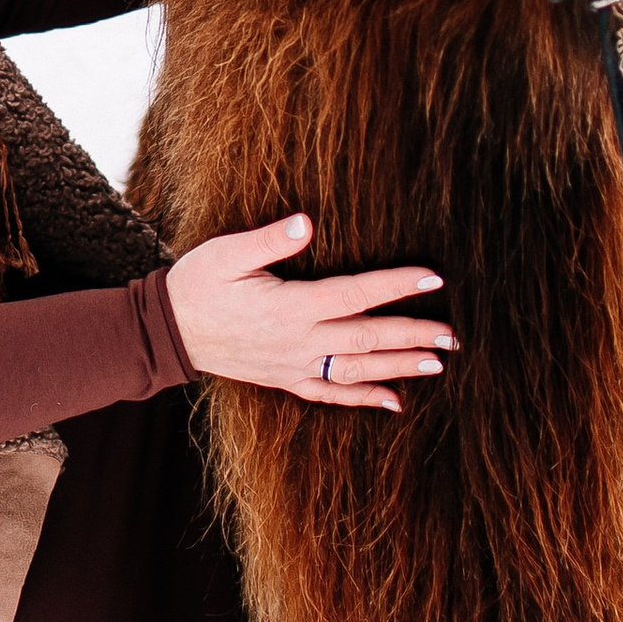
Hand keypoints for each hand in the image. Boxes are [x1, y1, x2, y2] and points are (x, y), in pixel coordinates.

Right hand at [164, 214, 453, 413]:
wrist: (169, 331)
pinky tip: (394, 401)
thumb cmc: (197, 284)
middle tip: (453, 335)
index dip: (397, 286)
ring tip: (438, 363)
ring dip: (400, 365)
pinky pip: (332, 394)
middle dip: (414, 334)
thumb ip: (270, 240)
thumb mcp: (227, 253)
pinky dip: (365, 398)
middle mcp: (300, 342)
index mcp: (292, 307)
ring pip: (358, 369)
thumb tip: (307, 221)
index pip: (356, 295)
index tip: (433, 278)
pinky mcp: (286, 379)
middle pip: (368, 337)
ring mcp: (295, 365)